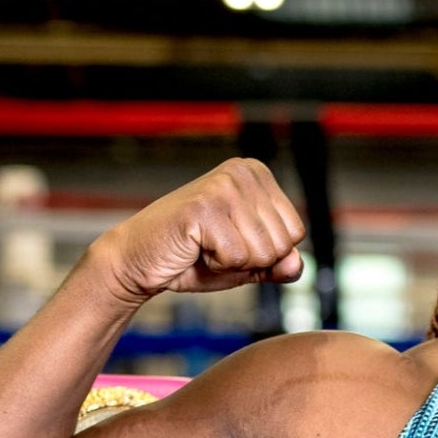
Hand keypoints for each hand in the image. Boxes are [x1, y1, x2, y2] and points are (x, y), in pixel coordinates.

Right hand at [86, 157, 306, 305]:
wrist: (139, 259)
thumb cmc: (193, 257)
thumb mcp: (247, 262)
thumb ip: (277, 264)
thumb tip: (297, 263)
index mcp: (257, 175)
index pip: (295, 232)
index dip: (266, 253)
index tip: (232, 243)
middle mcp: (242, 172)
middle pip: (282, 243)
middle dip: (251, 260)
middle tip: (215, 247)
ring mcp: (223, 186)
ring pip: (263, 252)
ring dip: (233, 263)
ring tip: (204, 246)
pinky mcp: (204, 207)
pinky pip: (237, 257)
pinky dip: (216, 265)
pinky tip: (194, 248)